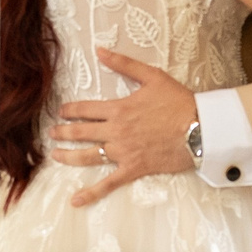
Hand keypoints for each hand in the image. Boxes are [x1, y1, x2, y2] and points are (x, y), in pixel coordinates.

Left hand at [51, 50, 199, 207]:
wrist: (200, 129)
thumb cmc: (179, 101)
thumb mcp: (152, 76)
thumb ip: (124, 64)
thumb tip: (99, 51)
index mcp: (118, 109)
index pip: (85, 110)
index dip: (70, 110)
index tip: (61, 112)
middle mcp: (116, 131)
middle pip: (81, 133)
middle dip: (63, 132)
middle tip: (51, 133)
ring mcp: (123, 152)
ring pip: (88, 156)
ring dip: (68, 156)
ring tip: (55, 155)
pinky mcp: (133, 169)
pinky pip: (108, 183)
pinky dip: (91, 193)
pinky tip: (75, 200)